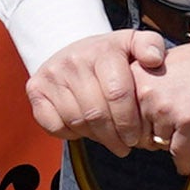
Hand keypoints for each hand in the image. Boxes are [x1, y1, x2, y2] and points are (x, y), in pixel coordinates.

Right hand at [27, 28, 161, 147]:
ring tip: (109, 140)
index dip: (128, 121)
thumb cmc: (110, 55)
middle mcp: (73, 60)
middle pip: (96, 113)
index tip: (136, 136)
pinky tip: (84, 131)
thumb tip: (154, 60)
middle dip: (114, 136)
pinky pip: (53, 124)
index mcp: (101, 50)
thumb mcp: (133, 44)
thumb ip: (151, 46)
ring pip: (76, 121)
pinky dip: (70, 134)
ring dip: (95, 138)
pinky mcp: (35, 89)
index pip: (117, 94)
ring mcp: (51, 74)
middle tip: (125, 146)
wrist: (74, 51)